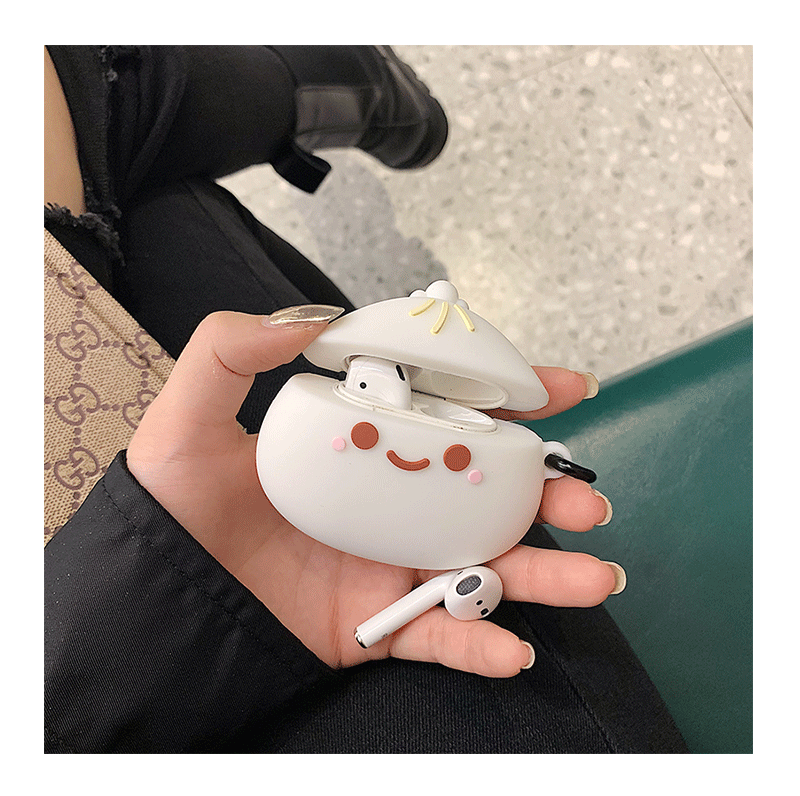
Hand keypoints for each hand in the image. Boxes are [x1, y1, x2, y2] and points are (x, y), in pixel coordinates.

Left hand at [127, 309, 622, 677]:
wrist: (156, 595)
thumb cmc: (172, 502)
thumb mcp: (189, 414)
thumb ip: (233, 350)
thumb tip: (309, 317)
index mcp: (366, 447)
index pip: (451, 415)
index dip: (512, 400)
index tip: (565, 389)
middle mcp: (391, 504)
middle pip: (488, 495)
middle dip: (549, 496)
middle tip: (585, 501)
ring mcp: (389, 566)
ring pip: (483, 569)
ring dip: (543, 575)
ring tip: (594, 577)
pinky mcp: (375, 626)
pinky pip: (438, 638)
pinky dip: (479, 645)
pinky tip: (514, 649)